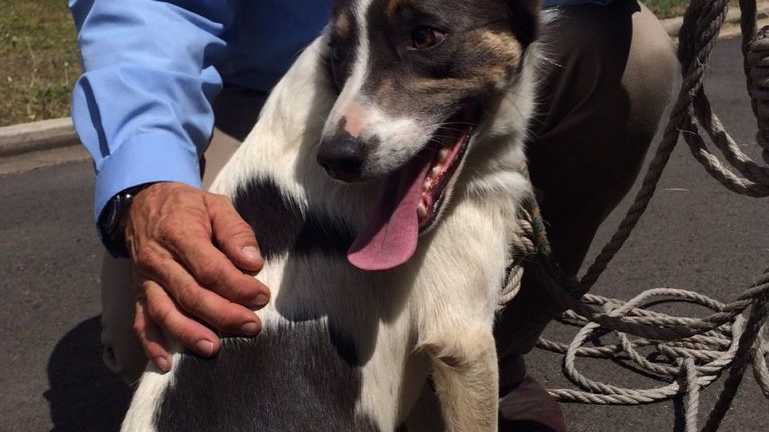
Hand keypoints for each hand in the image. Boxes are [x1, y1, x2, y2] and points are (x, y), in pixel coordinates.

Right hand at [124, 182, 269, 371]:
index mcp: (179, 234)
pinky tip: (166, 364)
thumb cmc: (188, 207)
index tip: (261, 296)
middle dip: (224, 314)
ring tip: (214, 348)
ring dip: (189, 333)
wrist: (143, 204)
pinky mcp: (139, 293)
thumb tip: (252, 262)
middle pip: (190, 294)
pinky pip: (141, 322)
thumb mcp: (216, 206)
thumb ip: (236, 232)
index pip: (210, 268)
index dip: (237, 286)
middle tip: (252, 326)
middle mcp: (158, 260)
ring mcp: (146, 280)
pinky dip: (151, 345)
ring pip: (165, 312)